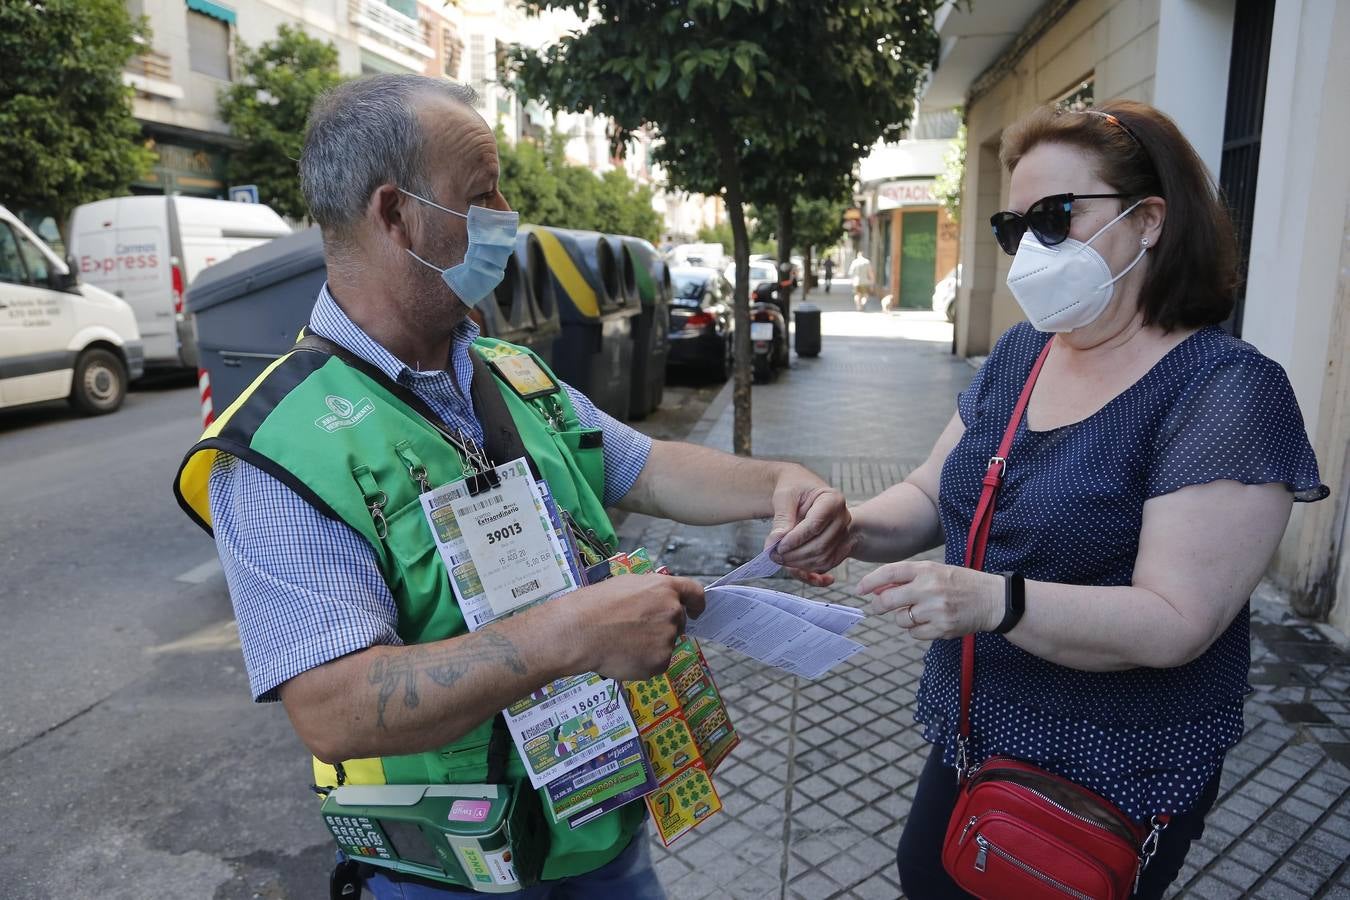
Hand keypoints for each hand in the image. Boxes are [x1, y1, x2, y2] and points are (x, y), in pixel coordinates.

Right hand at [560, 575, 705, 681]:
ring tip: (622, 643)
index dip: (697, 603)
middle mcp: (672, 612)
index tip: (696, 611)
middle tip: (637, 631)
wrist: (579, 631)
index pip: (695, 593)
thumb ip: (652, 593)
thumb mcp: (627, 585)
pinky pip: (657, 663)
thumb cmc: (595, 605)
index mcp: (665, 588)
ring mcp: (668, 638)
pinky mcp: (661, 662)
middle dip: (663, 626)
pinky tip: (623, 656)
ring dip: (651, 645)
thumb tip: (660, 603)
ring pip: (665, 644)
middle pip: (678, 622)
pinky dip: (644, 662)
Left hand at [765, 471, 852, 586]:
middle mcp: (843, 517)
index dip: (795, 539)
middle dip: (795, 554)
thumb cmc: (794, 488)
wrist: (801, 489)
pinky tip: (793, 565)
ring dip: (799, 563)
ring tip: (779, 559)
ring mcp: (843, 533)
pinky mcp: (839, 546)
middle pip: (820, 545)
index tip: (777, 546)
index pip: (815, 525)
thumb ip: (782, 519)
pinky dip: (809, 568)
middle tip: (773, 556)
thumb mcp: (784, 497)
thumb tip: (775, 542)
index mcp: (833, 500)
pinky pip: (826, 563)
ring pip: (823, 557)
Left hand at [857, 561, 1002, 639]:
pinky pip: (914, 633)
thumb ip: (907, 579)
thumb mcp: (935, 571)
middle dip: (878, 606)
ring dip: (903, 618)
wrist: (992, 600)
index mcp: (926, 570)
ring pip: (900, 620)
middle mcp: (929, 588)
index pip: (889, 573)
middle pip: (888, 601)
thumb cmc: (960, 583)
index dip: (870, 582)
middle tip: (878, 607)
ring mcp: (935, 609)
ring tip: (920, 612)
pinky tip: (930, 622)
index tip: (859, 589)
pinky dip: (917, 630)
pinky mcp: (942, 628)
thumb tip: (877, 590)